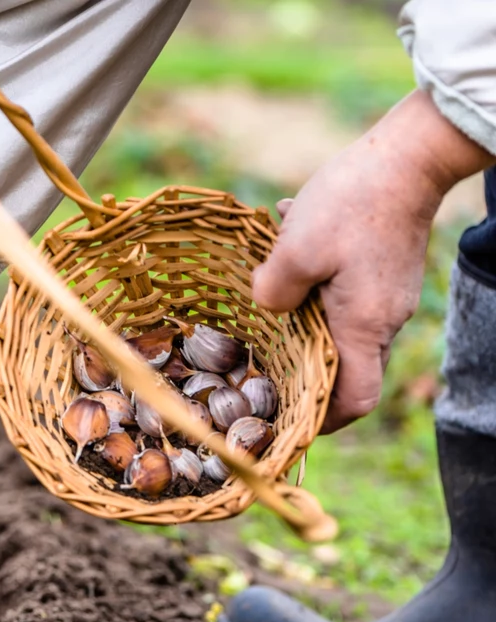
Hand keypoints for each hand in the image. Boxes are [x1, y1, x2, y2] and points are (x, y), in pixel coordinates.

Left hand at [252, 90, 492, 432]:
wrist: (407, 156)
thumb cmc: (353, 203)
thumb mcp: (295, 249)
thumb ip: (272, 291)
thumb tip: (265, 308)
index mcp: (363, 326)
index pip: (355, 400)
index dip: (323, 419)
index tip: (289, 418)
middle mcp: (384, 320)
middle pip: (343, 367)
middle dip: (301, 367)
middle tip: (259, 360)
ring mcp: (387, 295)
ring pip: (338, 323)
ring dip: (300, 309)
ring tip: (269, 277)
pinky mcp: (384, 271)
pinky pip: (343, 291)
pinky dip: (314, 278)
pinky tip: (289, 236)